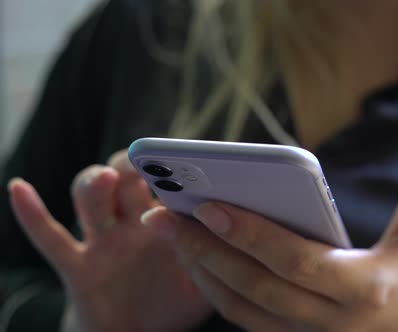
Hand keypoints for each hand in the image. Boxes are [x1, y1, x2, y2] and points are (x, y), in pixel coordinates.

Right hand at [8, 150, 210, 331]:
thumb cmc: (175, 298)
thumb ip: (216, 250)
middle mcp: (131, 223)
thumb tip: (242, 221)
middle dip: (131, 167)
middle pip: (124, 180)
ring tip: (104, 178)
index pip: (163, 181)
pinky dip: (33, 214)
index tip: (183, 158)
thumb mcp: (203, 276)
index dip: (169, 168)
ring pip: (90, 201)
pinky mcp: (78, 266)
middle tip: (143, 161)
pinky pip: (51, 237)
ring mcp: (102, 242)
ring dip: (93, 185)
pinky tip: (20, 189)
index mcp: (164, 220)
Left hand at [142, 138, 397, 331]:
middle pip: (254, 287)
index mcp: (362, 288)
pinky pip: (242, 317)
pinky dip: (212, 287)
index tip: (207, 204)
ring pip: (239, 307)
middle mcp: (329, 321)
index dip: (251, 235)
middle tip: (161, 213)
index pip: (296, 263)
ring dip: (199, 268)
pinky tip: (191, 254)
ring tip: (166, 229)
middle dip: (204, 250)